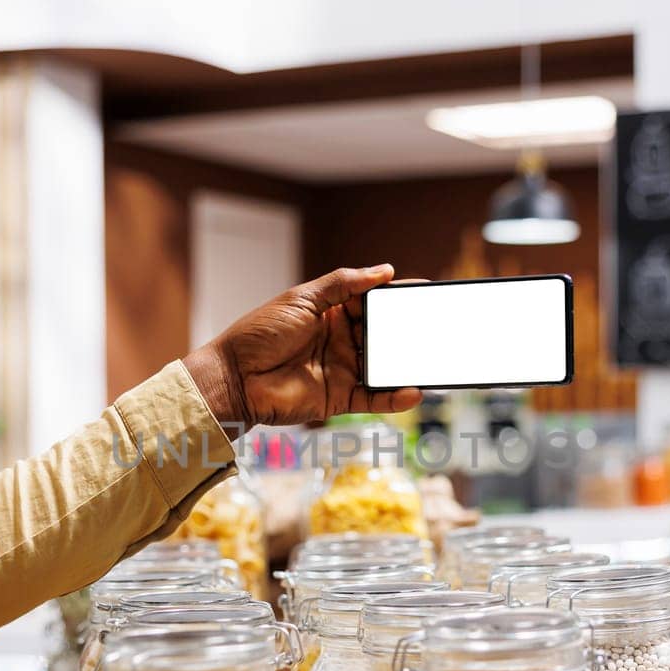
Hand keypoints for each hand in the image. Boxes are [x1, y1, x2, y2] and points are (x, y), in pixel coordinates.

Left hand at [182, 264, 422, 429]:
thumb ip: (343, 283)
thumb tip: (384, 271)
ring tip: (431, 359)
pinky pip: (374, 398)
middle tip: (435, 326)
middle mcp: (341, 341)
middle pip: (383, 335)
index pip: (373, 303)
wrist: (234, 377)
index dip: (396, 298)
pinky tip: (414, 391)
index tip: (424, 292)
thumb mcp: (302, 298)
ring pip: (383, 367)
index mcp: (333, 313)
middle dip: (408, 331)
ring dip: (406, 364)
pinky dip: (394, 397)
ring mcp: (342, 371)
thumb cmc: (260, 333)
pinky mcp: (339, 399)